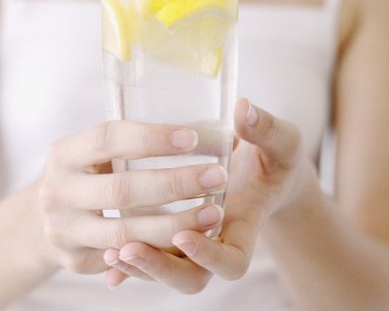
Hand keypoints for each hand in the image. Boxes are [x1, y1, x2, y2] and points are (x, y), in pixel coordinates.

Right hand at [37, 120, 229, 274]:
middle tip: (218, 175)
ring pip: (126, 233)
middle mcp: (57, 192)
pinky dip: (160, 251)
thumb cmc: (86, 176)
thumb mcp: (91, 152)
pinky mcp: (76, 260)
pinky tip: (192, 241)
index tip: (193, 138)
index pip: (108, 139)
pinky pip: (125, 260)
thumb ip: (129, 143)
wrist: (44, 221)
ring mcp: (64, 230)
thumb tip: (198, 127)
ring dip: (175, 225)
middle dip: (174, 183)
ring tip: (214, 213)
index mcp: (64, 154)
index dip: (151, 138)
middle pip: (121, 190)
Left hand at [103, 98, 313, 291]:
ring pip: (165, 272)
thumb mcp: (282, 142)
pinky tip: (106, 258)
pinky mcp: (173, 238)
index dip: (209, 255)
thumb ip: (265, 129)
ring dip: (138, 266)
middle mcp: (218, 244)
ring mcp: (194, 245)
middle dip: (159, 267)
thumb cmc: (275, 159)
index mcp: (247, 227)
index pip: (232, 261)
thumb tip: (242, 109)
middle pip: (191, 278)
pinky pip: (150, 258)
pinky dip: (129, 265)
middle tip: (129, 249)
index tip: (185, 233)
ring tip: (111, 252)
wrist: (265, 175)